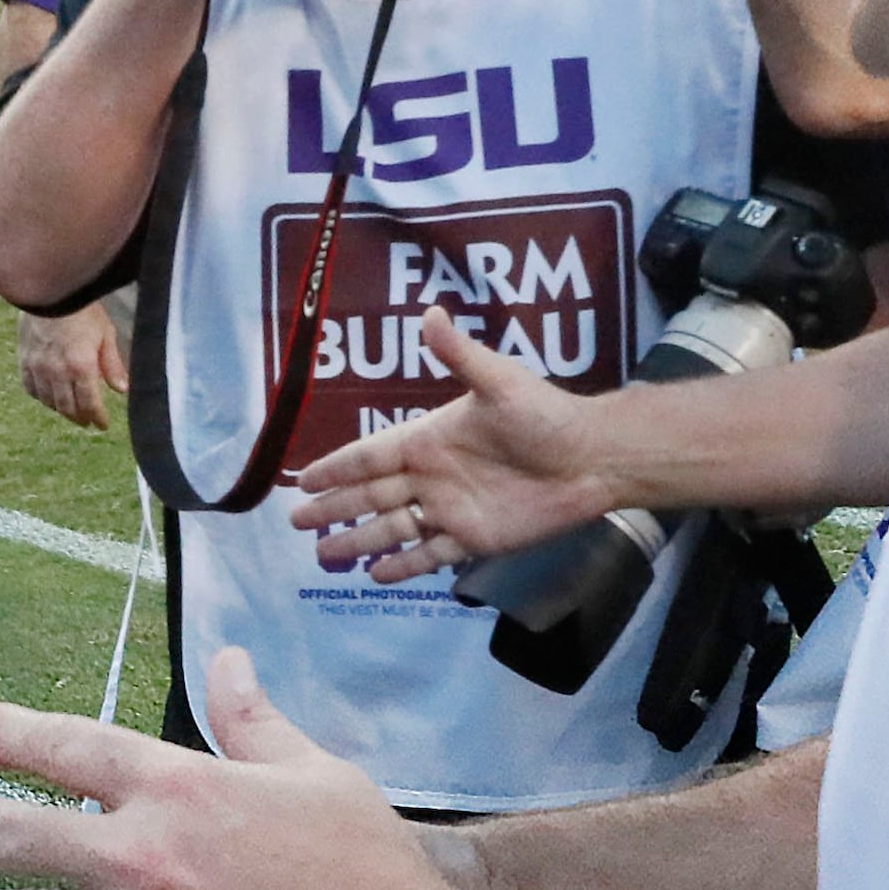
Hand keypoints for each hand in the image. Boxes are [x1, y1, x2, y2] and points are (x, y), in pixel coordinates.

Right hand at [18, 304, 126, 429]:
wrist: (50, 290)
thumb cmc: (82, 309)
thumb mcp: (105, 334)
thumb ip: (112, 364)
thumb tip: (122, 389)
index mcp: (81, 367)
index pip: (90, 404)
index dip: (97, 418)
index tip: (102, 425)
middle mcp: (57, 372)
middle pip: (68, 408)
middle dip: (80, 418)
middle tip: (87, 421)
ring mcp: (38, 367)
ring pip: (49, 402)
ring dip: (61, 410)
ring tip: (70, 411)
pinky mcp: (24, 360)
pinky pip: (31, 388)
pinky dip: (41, 397)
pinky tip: (48, 397)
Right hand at [287, 306, 614, 577]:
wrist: (592, 459)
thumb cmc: (546, 415)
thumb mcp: (499, 381)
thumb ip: (460, 355)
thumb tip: (429, 313)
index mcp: (429, 438)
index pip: (371, 455)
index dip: (336, 467)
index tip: (301, 480)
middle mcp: (432, 476)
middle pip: (371, 495)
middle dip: (333, 507)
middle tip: (296, 521)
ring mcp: (451, 509)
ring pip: (392, 529)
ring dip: (357, 541)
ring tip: (322, 556)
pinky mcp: (475, 539)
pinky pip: (430, 555)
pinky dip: (402, 566)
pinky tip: (375, 576)